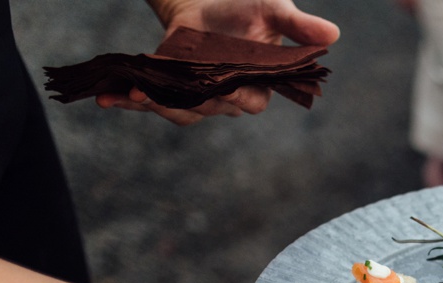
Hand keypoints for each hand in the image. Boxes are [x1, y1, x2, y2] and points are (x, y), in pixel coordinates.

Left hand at [97, 0, 339, 125]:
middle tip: (153, 92)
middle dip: (182, 102)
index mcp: (259, 84)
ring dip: (153, 105)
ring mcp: (199, 96)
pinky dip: (132, 101)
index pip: (250, 101)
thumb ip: (298, 24)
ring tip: (127, 94)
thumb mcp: (272, 7)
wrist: (208, 0)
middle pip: (210, 108)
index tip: (222, 89)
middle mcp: (230, 97)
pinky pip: (155, 102)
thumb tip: (333, 33)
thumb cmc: (247, 6)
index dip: (235, 97)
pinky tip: (109, 96)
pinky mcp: (172, 89)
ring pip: (182, 112)